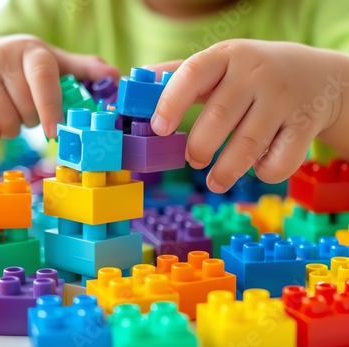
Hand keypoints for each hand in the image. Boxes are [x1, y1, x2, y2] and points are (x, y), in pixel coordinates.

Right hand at [0, 35, 118, 144]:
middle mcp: (3, 57)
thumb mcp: (54, 65)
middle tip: (28, 110)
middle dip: (33, 120)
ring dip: (12, 128)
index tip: (54, 132)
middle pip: (27, 109)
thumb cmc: (24, 70)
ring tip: (10, 112)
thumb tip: (116, 76)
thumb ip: (83, 71)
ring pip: (5, 123)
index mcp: (32, 51)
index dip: (51, 107)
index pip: (43, 78)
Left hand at [150, 39, 343, 191]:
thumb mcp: (219, 65)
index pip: (193, 73)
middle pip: (218, 119)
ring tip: (214, 181)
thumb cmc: (250, 75)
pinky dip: (263, 173)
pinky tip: (256, 168)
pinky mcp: (304, 125)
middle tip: (192, 160)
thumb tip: (138, 79)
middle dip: (198, 149)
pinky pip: (279, 162)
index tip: (158, 129)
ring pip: (247, 147)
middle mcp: (255, 75)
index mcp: (226, 58)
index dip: (171, 102)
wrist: (315, 77)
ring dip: (224, 173)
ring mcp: (283, 100)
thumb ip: (179, 74)